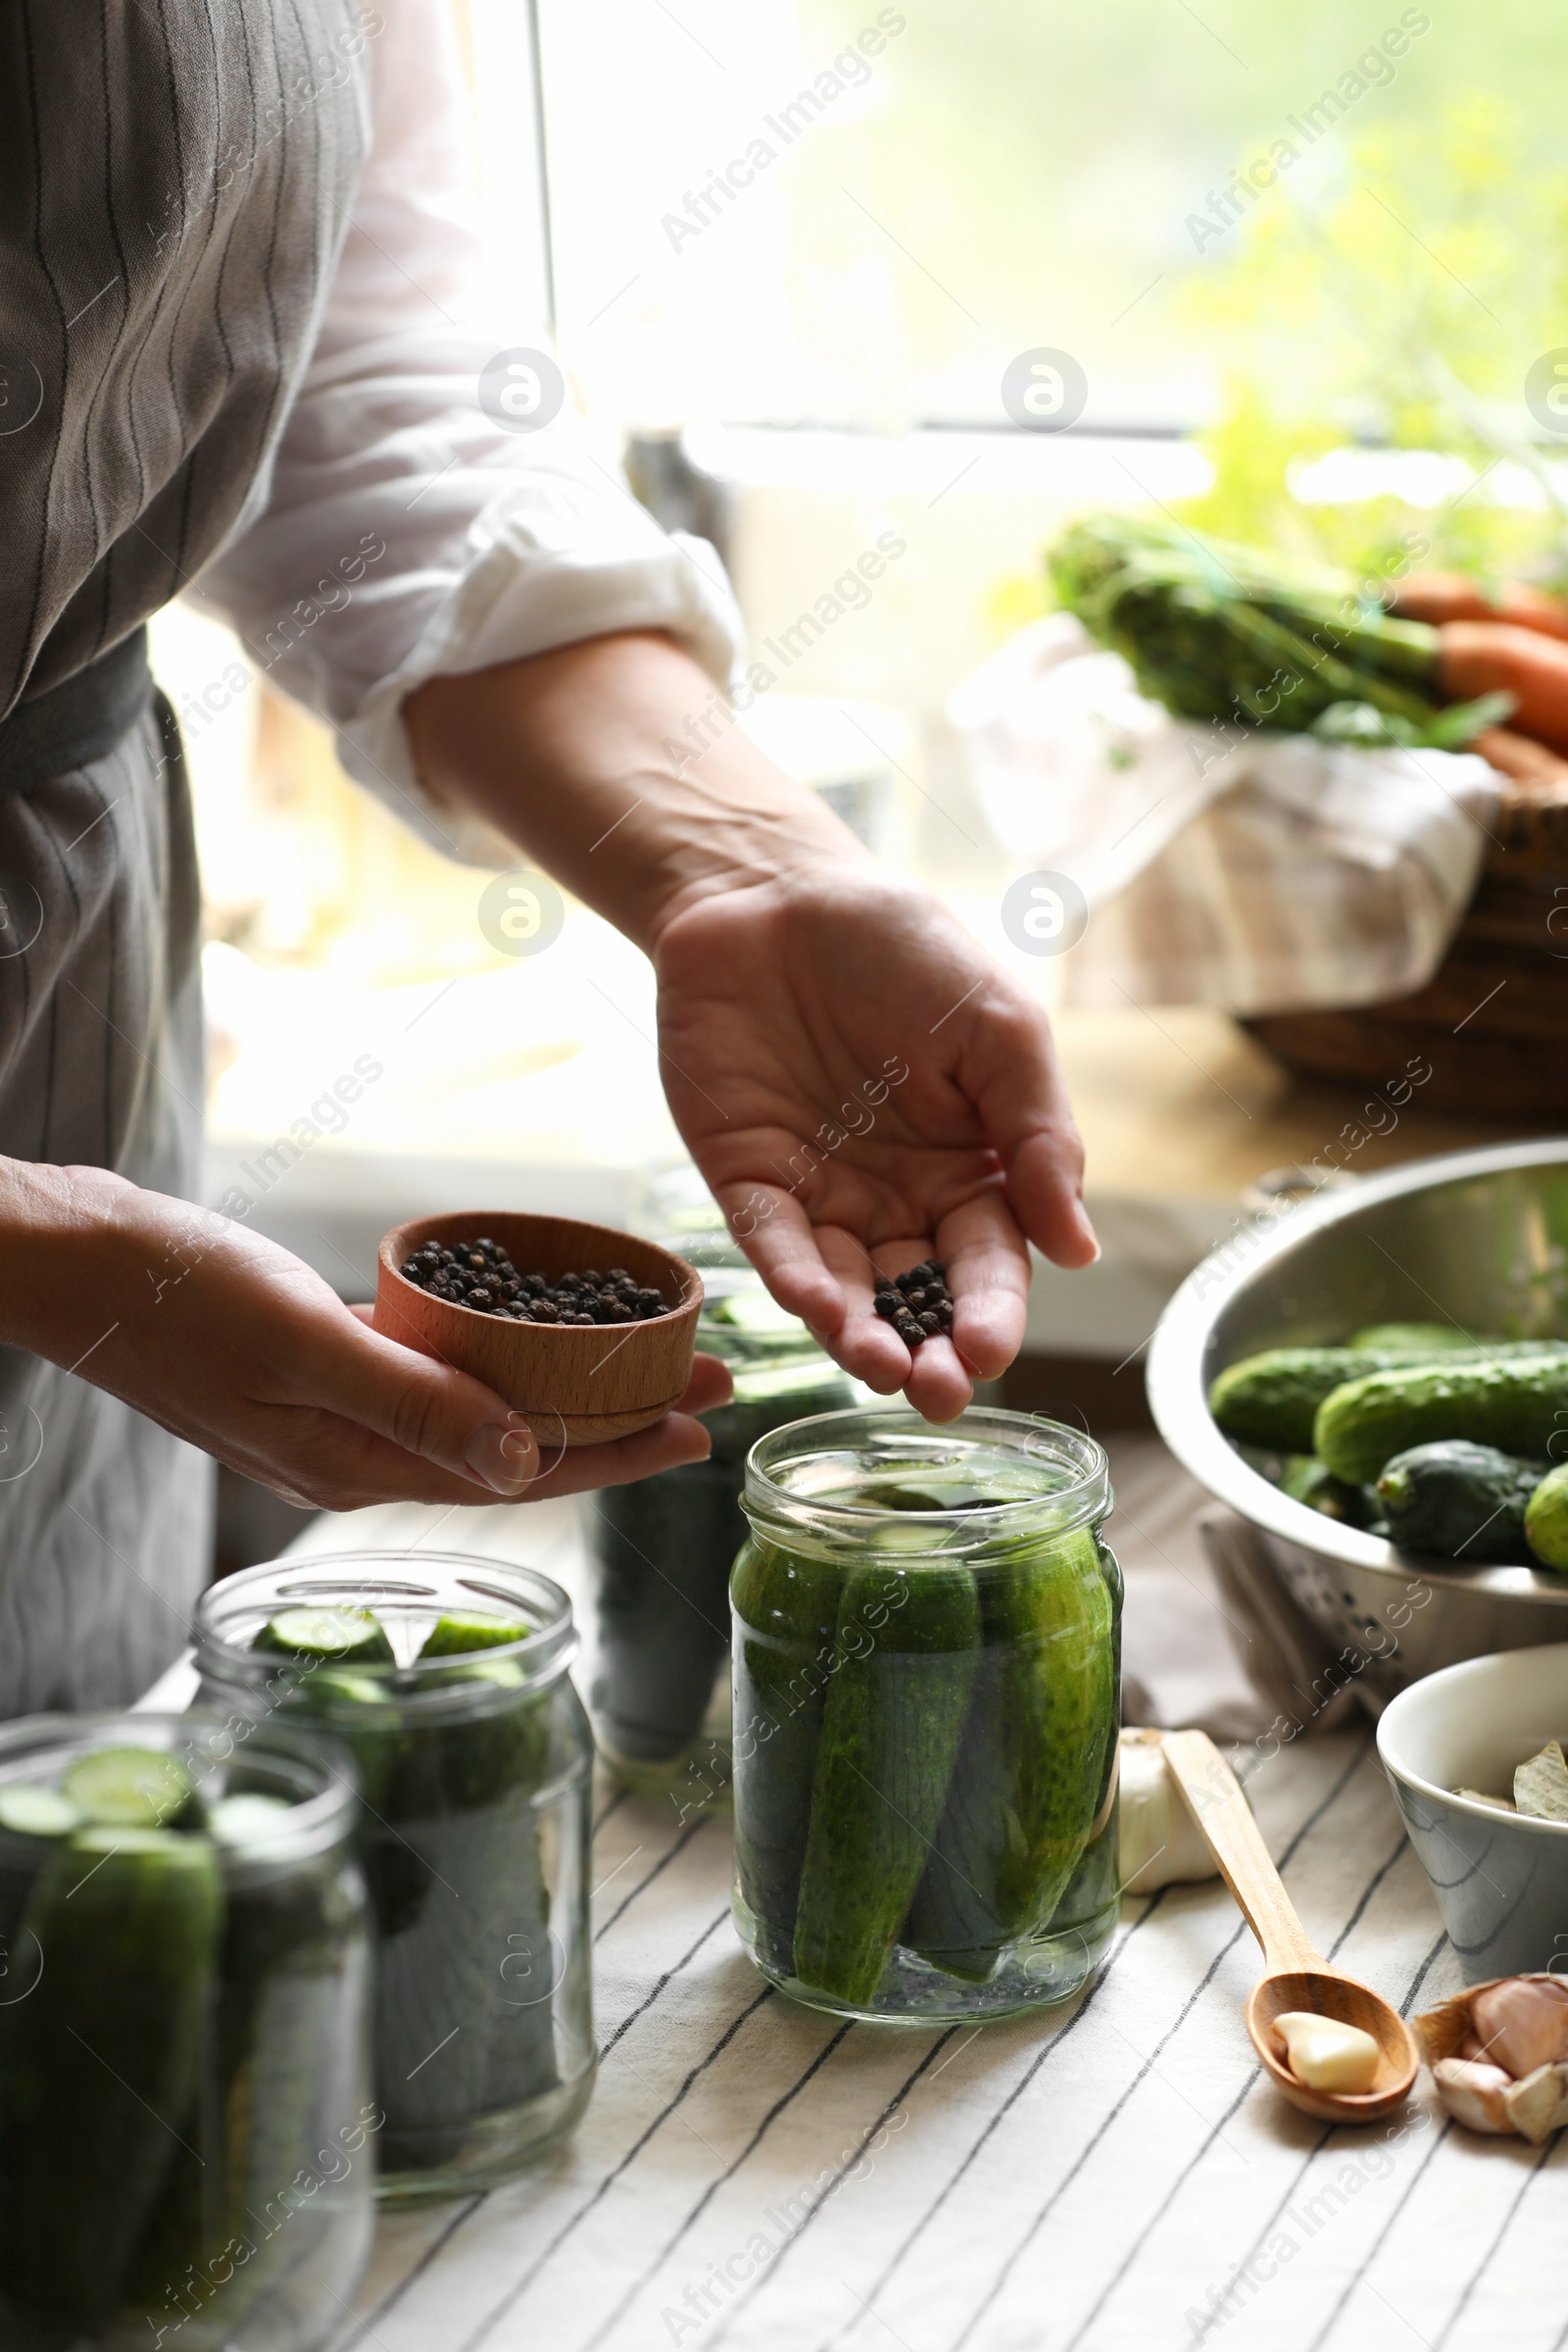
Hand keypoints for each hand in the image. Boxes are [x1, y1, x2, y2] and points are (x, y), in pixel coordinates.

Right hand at [3, 1164, 730, 1508]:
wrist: (69, 1259)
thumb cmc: (171, 1294)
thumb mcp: (300, 1346)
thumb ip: (414, 1408)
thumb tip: (529, 1470)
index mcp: (357, 1465)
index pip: (520, 1473)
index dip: (618, 1452)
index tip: (702, 1425)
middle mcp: (356, 1456)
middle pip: (518, 1449)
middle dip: (619, 1423)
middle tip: (711, 1386)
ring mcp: (336, 1417)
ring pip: (484, 1415)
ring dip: (569, 1391)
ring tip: (648, 1363)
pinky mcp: (320, 1372)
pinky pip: (436, 1377)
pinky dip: (499, 1360)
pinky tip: (534, 1334)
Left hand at [652, 863, 1096, 1418]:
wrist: (778, 893)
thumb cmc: (905, 951)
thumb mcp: (999, 1030)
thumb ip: (1038, 1136)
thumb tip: (1077, 1248)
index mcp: (968, 1170)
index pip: (989, 1262)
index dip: (992, 1312)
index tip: (991, 1353)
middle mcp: (896, 1201)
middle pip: (918, 1300)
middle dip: (929, 1355)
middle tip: (936, 1396)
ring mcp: (819, 1197)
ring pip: (845, 1292)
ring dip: (861, 1338)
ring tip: (880, 1369)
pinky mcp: (746, 1182)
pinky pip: (773, 1246)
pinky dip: (796, 1281)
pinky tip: (821, 1308)